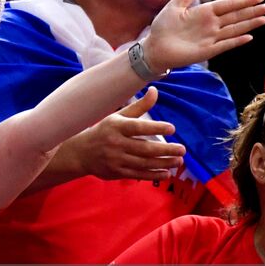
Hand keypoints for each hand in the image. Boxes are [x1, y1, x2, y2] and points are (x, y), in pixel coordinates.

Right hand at [66, 87, 186, 179]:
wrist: (82, 152)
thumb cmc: (104, 131)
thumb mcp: (118, 116)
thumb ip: (139, 106)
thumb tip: (155, 90)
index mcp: (116, 126)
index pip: (138, 127)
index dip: (155, 127)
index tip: (172, 128)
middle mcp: (115, 143)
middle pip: (144, 148)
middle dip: (165, 150)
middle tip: (182, 150)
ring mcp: (116, 159)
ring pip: (144, 163)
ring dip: (163, 163)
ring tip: (178, 161)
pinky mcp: (117, 173)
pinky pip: (138, 175)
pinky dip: (153, 175)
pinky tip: (166, 173)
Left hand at [143, 0, 264, 72]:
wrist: (154, 48)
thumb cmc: (162, 27)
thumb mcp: (174, 6)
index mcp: (204, 12)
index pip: (228, 5)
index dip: (243, 1)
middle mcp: (211, 24)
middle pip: (236, 16)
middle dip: (253, 11)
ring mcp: (211, 38)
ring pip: (234, 29)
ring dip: (249, 24)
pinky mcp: (208, 50)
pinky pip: (225, 44)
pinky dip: (236, 40)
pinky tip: (249, 37)